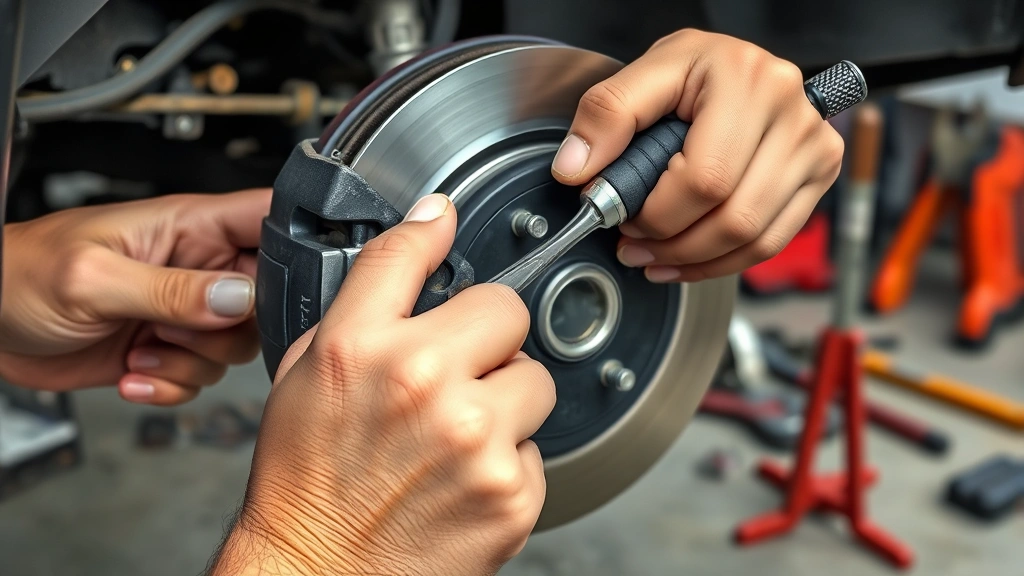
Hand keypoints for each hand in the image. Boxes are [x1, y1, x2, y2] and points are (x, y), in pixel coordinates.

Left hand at [0, 189, 269, 404]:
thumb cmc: (19, 274)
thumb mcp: (93, 279)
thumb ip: (169, 289)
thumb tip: (236, 298)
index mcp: (188, 227)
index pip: (268, 218)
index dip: (293, 246)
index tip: (270, 287)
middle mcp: (195, 267)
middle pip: (265, 299)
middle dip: (226, 332)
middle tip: (175, 331)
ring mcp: (182, 309)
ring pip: (235, 346)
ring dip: (192, 364)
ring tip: (142, 350)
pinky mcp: (168, 348)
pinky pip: (202, 376)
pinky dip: (170, 385)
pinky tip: (133, 371)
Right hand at [208, 194, 554, 575]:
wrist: (317, 572)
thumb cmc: (306, 480)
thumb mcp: (307, 372)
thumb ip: (367, 295)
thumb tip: (426, 225)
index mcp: (361, 349)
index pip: (410, 253)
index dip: (434, 230)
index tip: (446, 222)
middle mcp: (424, 385)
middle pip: (507, 311)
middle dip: (487, 336)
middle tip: (455, 371)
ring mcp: (476, 441)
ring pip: (535, 380)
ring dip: (506, 400)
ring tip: (457, 434)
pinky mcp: (512, 493)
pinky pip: (537, 447)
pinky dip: (508, 459)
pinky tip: (463, 477)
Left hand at [551, 29, 844, 281]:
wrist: (741, 66)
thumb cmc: (700, 68)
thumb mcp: (648, 71)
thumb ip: (606, 115)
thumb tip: (576, 169)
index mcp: (749, 84)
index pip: (705, 179)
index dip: (658, 213)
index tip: (623, 215)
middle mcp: (793, 117)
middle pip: (734, 218)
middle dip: (672, 245)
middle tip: (633, 243)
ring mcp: (814, 149)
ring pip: (754, 239)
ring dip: (694, 262)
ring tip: (653, 257)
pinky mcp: (819, 176)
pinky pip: (772, 243)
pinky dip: (723, 264)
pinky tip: (686, 262)